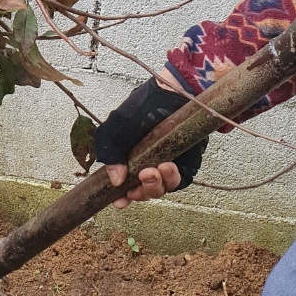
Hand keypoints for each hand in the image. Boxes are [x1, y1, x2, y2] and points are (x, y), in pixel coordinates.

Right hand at [92, 73, 207, 201]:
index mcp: (128, 159)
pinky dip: (175, 179)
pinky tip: (169, 166)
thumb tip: (116, 180)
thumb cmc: (142, 107)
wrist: (172, 93)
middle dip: (143, 191)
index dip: (121, 198)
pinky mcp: (186, 163)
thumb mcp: (116, 127)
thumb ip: (109, 151)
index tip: (120, 202)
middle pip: (144, 192)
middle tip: (144, 175)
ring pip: (163, 189)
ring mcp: (167, 165)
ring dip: (159, 184)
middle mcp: (146, 165)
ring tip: (160, 168)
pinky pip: (181, 181)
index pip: (123, 187)